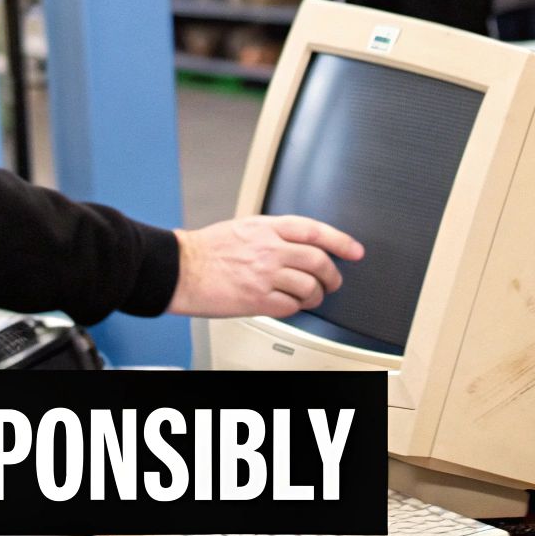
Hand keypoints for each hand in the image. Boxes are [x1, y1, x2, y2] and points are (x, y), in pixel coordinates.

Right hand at [168, 215, 362, 317]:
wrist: (180, 269)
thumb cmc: (206, 250)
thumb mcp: (243, 227)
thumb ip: (272, 233)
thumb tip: (299, 244)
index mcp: (267, 228)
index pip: (314, 231)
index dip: (340, 241)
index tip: (354, 251)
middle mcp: (269, 249)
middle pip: (318, 261)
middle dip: (333, 275)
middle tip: (334, 282)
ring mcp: (264, 275)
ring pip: (309, 287)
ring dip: (316, 296)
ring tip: (311, 298)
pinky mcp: (256, 299)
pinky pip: (290, 307)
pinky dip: (296, 308)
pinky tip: (289, 305)